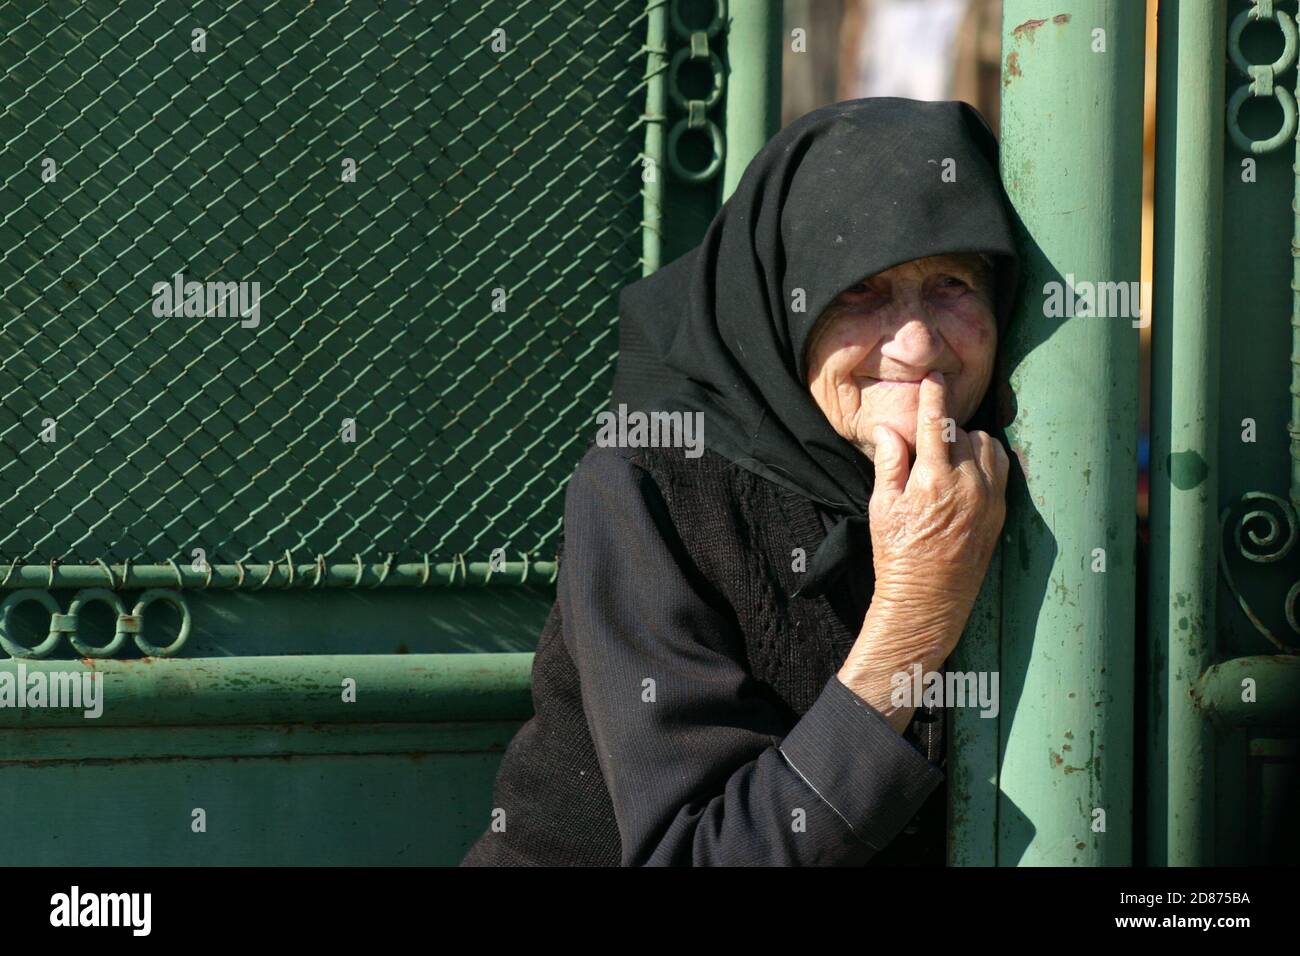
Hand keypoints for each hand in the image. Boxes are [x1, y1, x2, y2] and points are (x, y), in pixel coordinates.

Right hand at [837, 371, 1008, 727]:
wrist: (927, 601)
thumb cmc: (897, 555)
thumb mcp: (881, 507)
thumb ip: (890, 462)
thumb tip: (892, 428)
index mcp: (933, 479)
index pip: (938, 421)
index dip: (935, 394)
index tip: (934, 376)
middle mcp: (968, 485)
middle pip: (964, 430)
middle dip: (946, 425)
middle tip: (929, 431)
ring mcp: (989, 499)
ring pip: (987, 446)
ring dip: (968, 441)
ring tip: (946, 454)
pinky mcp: (1000, 512)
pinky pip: (1000, 468)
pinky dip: (985, 460)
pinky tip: (967, 470)